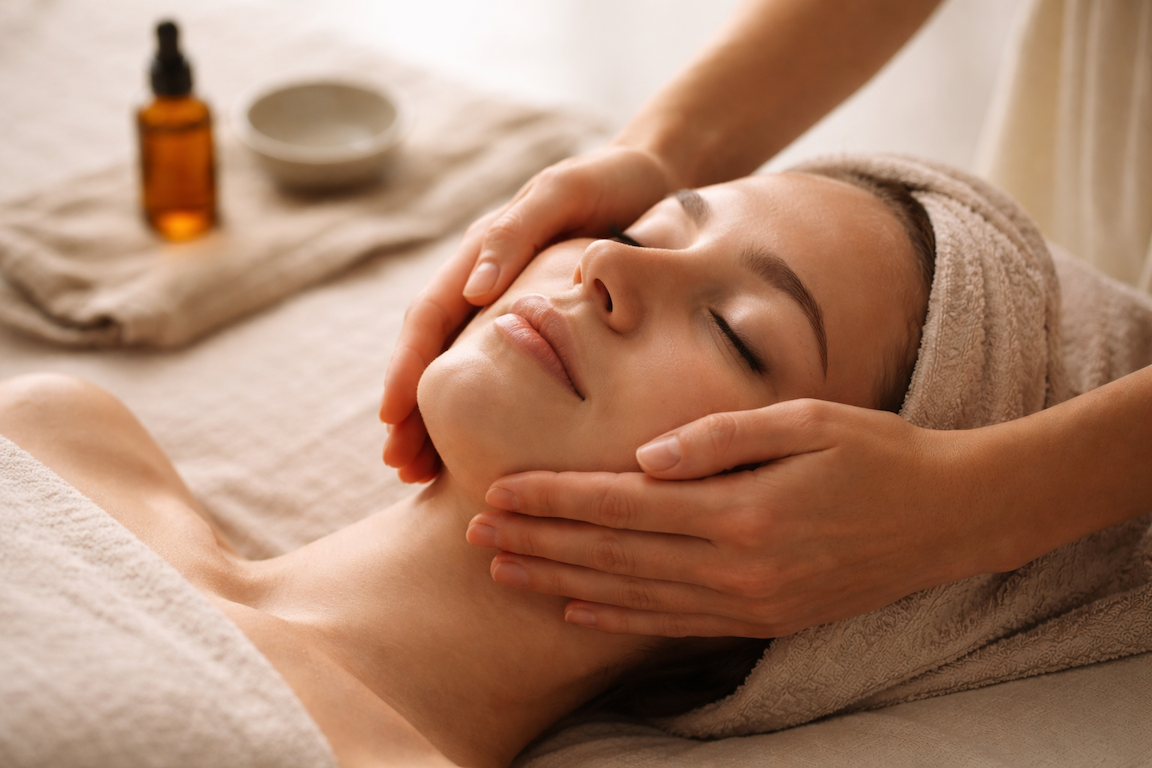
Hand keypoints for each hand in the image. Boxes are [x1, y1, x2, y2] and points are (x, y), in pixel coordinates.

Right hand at [380, 145, 676, 479]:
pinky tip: (486, 452)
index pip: (429, 318)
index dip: (406, 368)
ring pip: (464, 372)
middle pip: (435, 356)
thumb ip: (515, 234)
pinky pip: (506, 375)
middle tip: (401, 468)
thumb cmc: (609, 182)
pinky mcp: (545, 328)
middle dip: (412, 412)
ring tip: (425, 476)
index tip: (391, 419)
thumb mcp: (561, 194)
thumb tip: (472, 289)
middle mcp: (485, 286)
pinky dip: (488, 414)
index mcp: (481, 256)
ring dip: (439, 423)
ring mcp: (511, 309)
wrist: (655, 179)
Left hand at [466, 399, 998, 636]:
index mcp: (741, 509)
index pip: (619, 503)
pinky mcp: (762, 619)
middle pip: (611, 553)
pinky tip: (576, 609)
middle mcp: (736, 566)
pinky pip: (672, 624)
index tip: (497, 491)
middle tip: (472, 533)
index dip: (553, 499)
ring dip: (560, 582)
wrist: (949, 518)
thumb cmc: (876, 452)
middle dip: (536, 542)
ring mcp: (749, 602)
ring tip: (503, 571)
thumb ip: (721, 437)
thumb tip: (646, 457)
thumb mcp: (806, 420)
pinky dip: (618, 618)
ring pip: (631, 595)